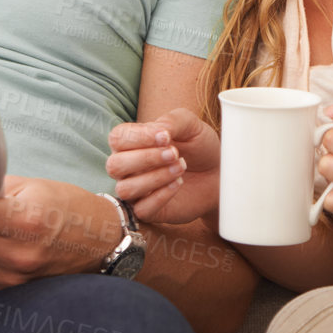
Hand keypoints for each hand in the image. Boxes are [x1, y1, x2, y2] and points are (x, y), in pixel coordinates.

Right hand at [106, 107, 219, 223]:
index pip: (117, 138)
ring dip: (154, 178)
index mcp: (131, 143)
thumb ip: (172, 121)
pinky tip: (178, 184)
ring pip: (125, 189)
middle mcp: (127, 167)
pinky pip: (141, 210)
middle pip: (114, 165)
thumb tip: (158, 132)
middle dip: (146, 158)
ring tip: (180, 167)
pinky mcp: (149, 211)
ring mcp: (136, 191)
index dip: (138, 137)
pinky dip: (160, 196)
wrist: (218, 173)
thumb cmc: (199, 147)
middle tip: (175, 153)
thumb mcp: (190, 125)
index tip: (166, 136)